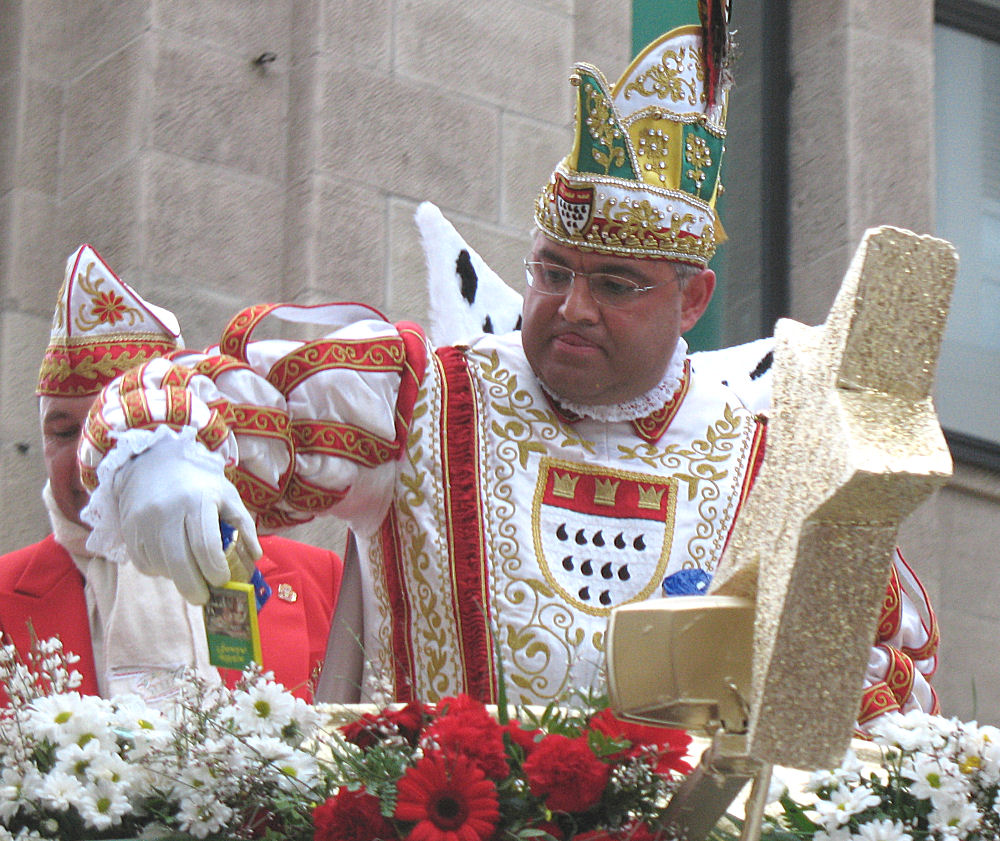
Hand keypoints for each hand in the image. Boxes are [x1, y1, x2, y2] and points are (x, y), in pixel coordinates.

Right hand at [112, 437, 261, 603]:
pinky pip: (143, 563)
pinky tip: (171, 562)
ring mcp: (143, 522)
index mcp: (197, 502)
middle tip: (204, 598)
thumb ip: (243, 525)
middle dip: (194, 588)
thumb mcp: (227, 495)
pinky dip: (159, 570)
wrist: (153, 462)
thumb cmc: (198, 481)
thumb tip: (254, 557)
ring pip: (161, 566)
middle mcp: (167, 512)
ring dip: (177, 578)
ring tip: (190, 575)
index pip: (206, 546)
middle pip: (179, 563)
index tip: (222, 580)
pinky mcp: (128, 530)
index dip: (215, 570)